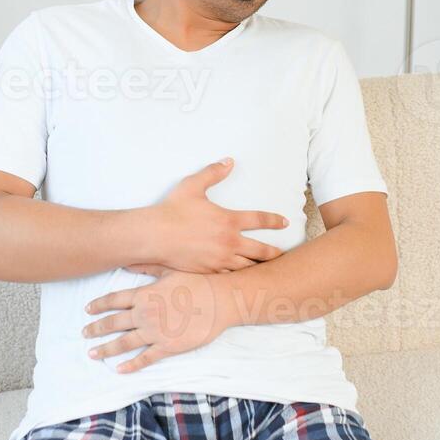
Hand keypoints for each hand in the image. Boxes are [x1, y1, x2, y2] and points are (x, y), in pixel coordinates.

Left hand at [81, 264, 234, 372]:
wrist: (219, 300)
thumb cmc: (197, 282)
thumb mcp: (169, 270)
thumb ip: (146, 268)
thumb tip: (126, 264)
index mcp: (144, 295)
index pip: (114, 300)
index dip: (98, 305)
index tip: (87, 310)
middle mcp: (145, 314)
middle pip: (113, 323)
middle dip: (96, 329)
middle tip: (84, 333)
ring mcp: (155, 332)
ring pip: (123, 343)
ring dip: (106, 349)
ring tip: (92, 354)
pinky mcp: (168, 347)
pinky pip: (145, 358)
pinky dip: (130, 365)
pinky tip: (119, 369)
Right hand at [137, 158, 288, 273]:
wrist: (153, 236)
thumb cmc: (172, 210)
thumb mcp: (193, 186)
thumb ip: (213, 173)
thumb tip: (229, 162)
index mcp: (228, 221)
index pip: (260, 220)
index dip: (275, 221)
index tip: (285, 222)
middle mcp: (229, 242)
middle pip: (261, 251)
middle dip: (275, 253)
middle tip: (283, 255)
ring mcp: (219, 260)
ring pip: (247, 267)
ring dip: (259, 267)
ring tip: (268, 269)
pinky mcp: (208, 272)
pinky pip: (229, 276)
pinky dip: (239, 277)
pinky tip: (243, 278)